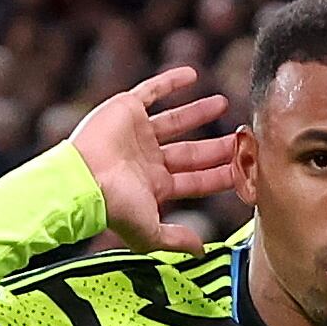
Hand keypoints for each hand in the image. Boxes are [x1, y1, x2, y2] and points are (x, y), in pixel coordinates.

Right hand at [69, 64, 239, 251]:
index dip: (220, 175)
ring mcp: (138, 134)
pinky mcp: (126, 109)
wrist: (83, 179)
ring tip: (223, 104)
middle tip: (242, 138)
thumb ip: (175, 239)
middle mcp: (148, 159)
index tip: (243, 168)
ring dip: (199, 112)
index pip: (196, 180)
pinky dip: (170, 82)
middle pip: (191, 152)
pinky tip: (192, 75)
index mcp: (155, 185)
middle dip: (217, 147)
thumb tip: (201, 250)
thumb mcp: (149, 232)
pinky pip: (151, 90)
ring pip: (176, 120)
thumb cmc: (113, 207)